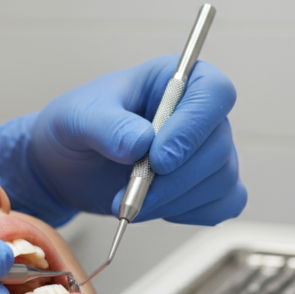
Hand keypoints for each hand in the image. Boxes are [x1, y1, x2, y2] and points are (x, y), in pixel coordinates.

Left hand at [0, 55, 246, 225]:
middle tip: (131, 194)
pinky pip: (225, 203)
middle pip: (218, 144)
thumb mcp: (78, 118)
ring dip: (175, 200)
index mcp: (174, 80)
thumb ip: (107, 126)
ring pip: (221, 179)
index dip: (192, 127)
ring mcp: (209, 149)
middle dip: (175, 179)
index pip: (213, 93)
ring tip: (130, 202)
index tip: (158, 159)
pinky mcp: (209, 184)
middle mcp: (199, 112)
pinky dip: (189, 213)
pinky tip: (154, 207)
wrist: (69, 164)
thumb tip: (141, 142)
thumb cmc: (77, 126)